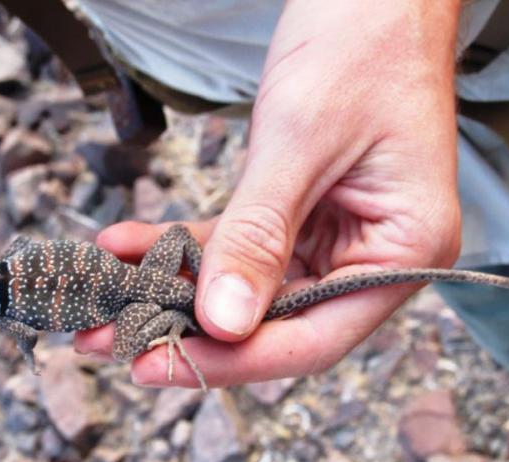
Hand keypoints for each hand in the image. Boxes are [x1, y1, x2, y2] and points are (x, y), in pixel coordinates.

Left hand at [76, 0, 461, 386]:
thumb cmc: (360, 49)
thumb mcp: (300, 143)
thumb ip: (260, 236)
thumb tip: (222, 322)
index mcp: (406, 253)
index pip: (312, 337)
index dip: (232, 360)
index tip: (157, 364)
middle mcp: (372, 260)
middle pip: (272, 324)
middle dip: (186, 331)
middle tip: (109, 339)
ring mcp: (334, 242)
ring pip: (244, 292)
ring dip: (171, 293)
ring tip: (102, 300)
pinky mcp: (299, 220)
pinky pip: (235, 247)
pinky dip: (182, 247)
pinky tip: (128, 244)